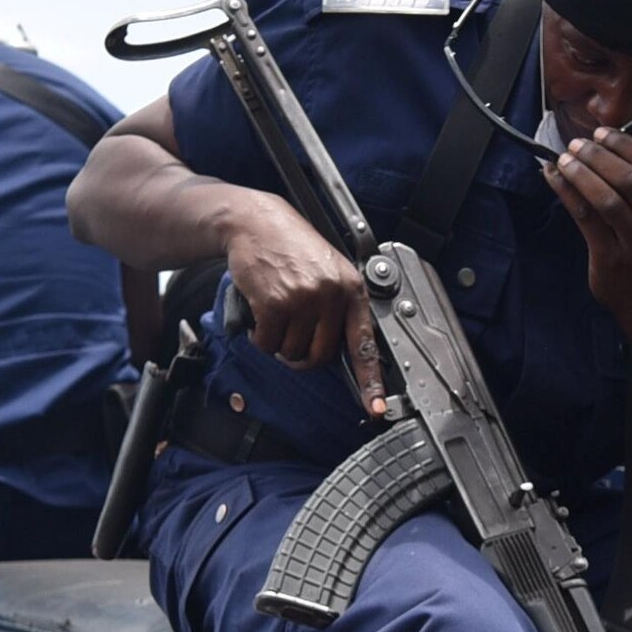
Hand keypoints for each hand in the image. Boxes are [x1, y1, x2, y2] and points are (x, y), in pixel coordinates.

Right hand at [217, 193, 364, 371]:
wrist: (256, 223)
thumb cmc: (291, 247)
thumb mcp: (328, 269)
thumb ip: (338, 304)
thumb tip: (339, 348)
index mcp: (351, 288)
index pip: (364, 343)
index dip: (370, 381)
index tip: (376, 408)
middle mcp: (331, 295)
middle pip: (320, 356)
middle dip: (302, 355)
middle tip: (291, 336)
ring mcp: (303, 300)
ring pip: (292, 353)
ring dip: (278, 343)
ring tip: (275, 314)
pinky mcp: (275, 304)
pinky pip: (268, 344)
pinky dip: (260, 337)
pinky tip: (261, 313)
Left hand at [543, 126, 631, 319]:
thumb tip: (604, 147)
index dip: (625, 145)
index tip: (601, 133)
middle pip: (630, 180)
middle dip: (600, 156)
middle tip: (577, 144)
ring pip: (607, 200)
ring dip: (582, 174)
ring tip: (563, 159)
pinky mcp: (610, 260)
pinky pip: (585, 219)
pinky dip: (567, 194)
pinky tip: (554, 179)